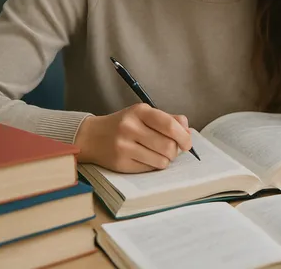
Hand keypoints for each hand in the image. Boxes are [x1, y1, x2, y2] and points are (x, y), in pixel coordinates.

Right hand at [75, 104, 191, 172]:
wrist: (92, 136)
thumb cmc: (125, 124)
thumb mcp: (144, 114)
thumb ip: (168, 119)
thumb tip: (188, 131)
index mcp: (140, 111)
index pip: (169, 125)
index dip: (184, 136)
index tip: (187, 143)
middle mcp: (130, 127)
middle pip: (168, 145)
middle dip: (175, 151)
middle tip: (172, 150)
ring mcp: (124, 146)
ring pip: (161, 160)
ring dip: (166, 160)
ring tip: (159, 154)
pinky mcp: (120, 163)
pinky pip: (149, 169)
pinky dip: (153, 165)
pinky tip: (147, 159)